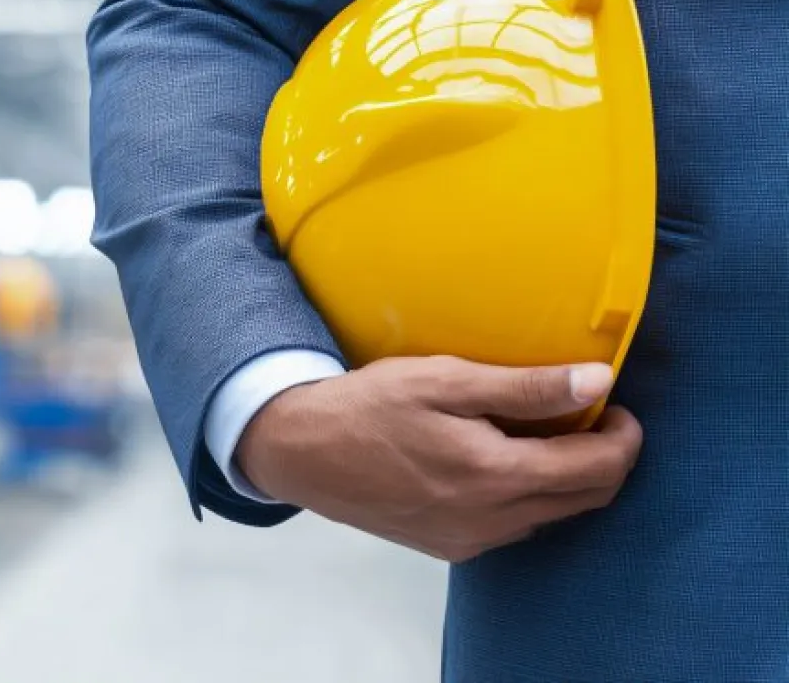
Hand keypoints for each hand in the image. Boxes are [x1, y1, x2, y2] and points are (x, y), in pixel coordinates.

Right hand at [237, 356, 642, 562]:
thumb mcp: (444, 379)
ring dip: (565, 478)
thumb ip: (524, 386)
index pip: (597, 467)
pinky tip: (499, 461)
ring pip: (552, 516)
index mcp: (495, 474)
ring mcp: (470, 539)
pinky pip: (513, 526)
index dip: (624, 436)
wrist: (301, 451)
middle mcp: (491, 519)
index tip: (618, 405)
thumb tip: (597, 381)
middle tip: (592, 416)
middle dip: (605, 458)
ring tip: (542, 433)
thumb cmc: (367, 405)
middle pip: (586, 499)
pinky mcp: (449, 547)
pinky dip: (527, 495)